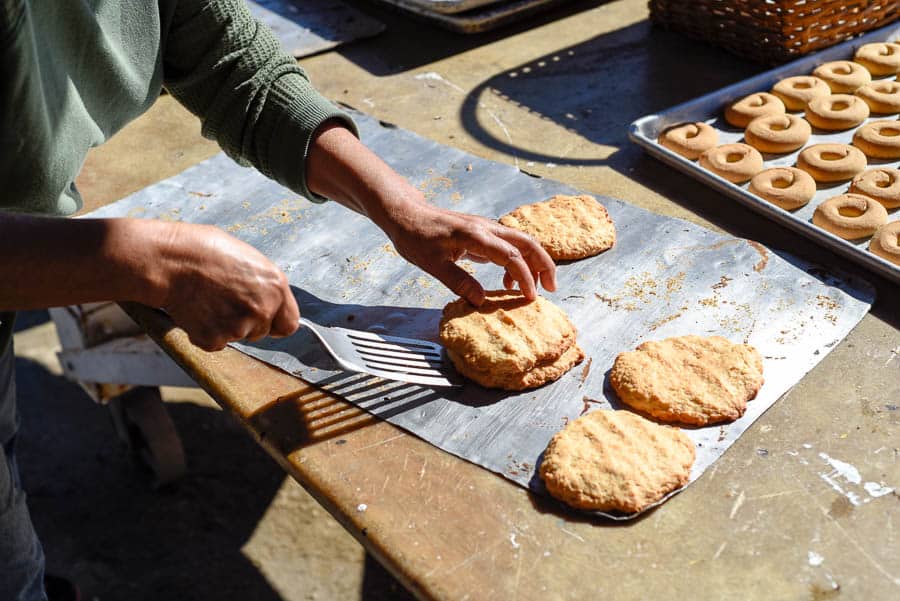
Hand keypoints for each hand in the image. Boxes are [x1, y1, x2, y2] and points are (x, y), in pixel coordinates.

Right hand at [152, 223, 298, 350]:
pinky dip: (204, 332)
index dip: (275, 322)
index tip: (265, 320)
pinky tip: (195, 310)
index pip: (289, 323)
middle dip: (246, 322)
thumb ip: (261, 282)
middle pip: (261, 331)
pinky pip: (214, 343)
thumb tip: (264, 295)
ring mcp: (239, 327)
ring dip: (224, 325)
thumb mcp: (246, 257)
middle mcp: (263, 309)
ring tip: (206, 300)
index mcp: (275, 286)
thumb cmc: (202, 250)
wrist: (169, 262)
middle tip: (222, 301)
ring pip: (237, 336)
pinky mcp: (215, 340)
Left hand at [383, 200, 556, 306]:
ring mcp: (485, 229)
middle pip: (527, 242)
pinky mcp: (481, 234)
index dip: (525, 277)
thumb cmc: (416, 237)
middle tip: (552, 288)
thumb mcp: (433, 265)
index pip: (512, 255)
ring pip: (520, 242)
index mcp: (476, 236)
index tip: (530, 297)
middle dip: (544, 264)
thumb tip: (481, 301)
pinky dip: (515, 263)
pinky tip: (507, 283)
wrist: (406, 215)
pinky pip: (507, 246)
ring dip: (533, 263)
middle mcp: (486, 228)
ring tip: (534, 289)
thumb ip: (459, 282)